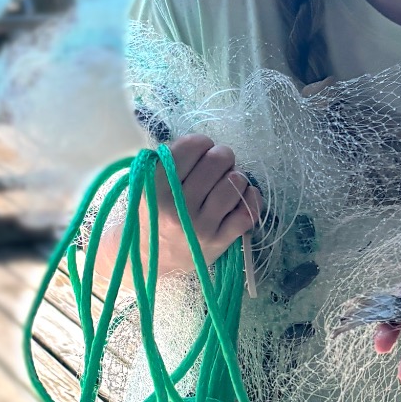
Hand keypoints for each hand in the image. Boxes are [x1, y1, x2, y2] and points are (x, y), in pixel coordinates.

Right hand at [94, 134, 260, 284]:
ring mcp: (200, 226)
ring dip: (237, 177)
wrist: (151, 258)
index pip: (191, 147)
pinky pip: (248, 210)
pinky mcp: (219, 241)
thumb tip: (205, 144)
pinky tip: (242, 197)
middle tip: (218, 165)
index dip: (202, 143)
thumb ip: (170, 161)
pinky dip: (251, 197)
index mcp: (156, 187)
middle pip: (218, 161)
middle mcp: (178, 206)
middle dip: (222, 156)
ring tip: (228, 183)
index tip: (202, 150)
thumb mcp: (149, 184)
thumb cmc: (155, 213)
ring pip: (236, 182)